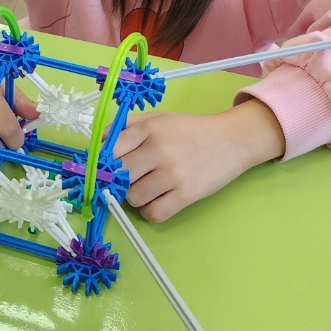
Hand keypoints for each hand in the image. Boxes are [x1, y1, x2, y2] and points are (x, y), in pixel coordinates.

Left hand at [112, 99, 285, 221]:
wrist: (232, 140)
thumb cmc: (191, 130)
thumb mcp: (159, 118)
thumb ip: (128, 126)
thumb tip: (98, 143)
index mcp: (149, 128)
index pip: (110, 149)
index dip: (104, 163)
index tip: (106, 169)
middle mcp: (158, 149)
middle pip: (119, 176)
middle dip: (119, 181)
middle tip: (129, 180)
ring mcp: (173, 173)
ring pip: (133, 197)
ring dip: (136, 197)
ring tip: (149, 188)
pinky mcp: (186, 194)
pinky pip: (153, 213)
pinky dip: (151, 211)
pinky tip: (158, 200)